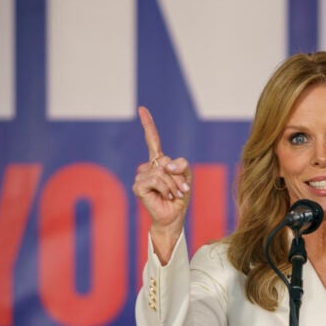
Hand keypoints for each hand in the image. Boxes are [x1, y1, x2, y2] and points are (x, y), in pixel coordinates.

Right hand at [132, 106, 191, 258]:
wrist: (174, 217)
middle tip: (181, 190)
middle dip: (178, 176)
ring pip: (162, 171)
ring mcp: (141, 176)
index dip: (148, 125)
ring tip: (173, 194)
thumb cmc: (179, 197)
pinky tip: (166, 196)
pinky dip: (166, 188)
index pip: (152, 140)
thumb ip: (181, 165)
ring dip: (173, 184)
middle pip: (166, 161)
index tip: (142, 109)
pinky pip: (156, 179)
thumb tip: (166, 165)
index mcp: (159, 162)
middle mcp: (148, 167)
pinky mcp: (138, 187)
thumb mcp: (186, 177)